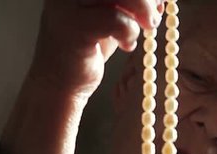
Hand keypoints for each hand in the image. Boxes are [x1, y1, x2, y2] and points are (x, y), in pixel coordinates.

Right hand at [0, 0, 162, 153]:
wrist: (59, 82)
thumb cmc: (87, 47)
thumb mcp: (112, 16)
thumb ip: (131, 3)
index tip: (158, 2)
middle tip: (154, 18)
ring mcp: (68, 4)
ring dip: (142, 11)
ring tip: (144, 29)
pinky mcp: (74, 26)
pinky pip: (117, 20)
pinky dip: (130, 32)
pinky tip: (125, 45)